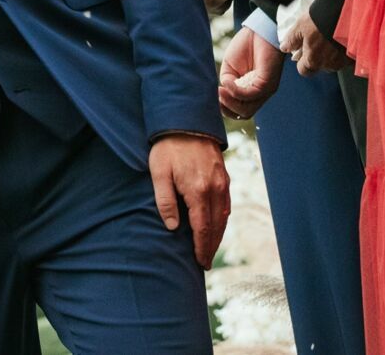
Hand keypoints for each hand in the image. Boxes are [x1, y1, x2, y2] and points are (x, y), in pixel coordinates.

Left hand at [149, 134, 230, 269]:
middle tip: (205, 262)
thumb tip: (173, 227)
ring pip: (224, 216)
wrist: (186, 122)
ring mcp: (222, 183)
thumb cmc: (167, 148)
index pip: (203, 228)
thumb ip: (165, 201)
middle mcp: (215, 189)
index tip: (200, 262)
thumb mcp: (158, 173)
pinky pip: (226, 204)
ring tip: (209, 248)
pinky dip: (222, 218)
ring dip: (218, 234)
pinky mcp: (224, 176)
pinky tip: (215, 224)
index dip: (202, 247)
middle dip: (211, 246)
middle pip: (216, 226)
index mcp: (198, 191)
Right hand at [217, 24, 281, 119]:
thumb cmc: (245, 48)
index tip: (214, 97)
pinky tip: (226, 82)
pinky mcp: (268, 82)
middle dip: (226, 108)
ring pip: (247, 109)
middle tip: (216, 95)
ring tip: (220, 91)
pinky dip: (235, 91)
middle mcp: (259, 94)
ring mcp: (265, 90)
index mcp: (250, 91)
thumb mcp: (230, 69)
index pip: (239, 111)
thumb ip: (227, 83)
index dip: (225, 108)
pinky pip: (250, 94)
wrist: (258, 32)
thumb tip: (222, 93)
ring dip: (230, 102)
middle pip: (243, 114)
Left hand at [282, 16, 352, 76]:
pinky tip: (341, 38)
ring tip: (329, 36)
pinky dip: (343, 50)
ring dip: (331, 53)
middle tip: (316, 40)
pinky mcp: (356, 55)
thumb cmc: (322, 19)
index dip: (301, 62)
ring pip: (333, 62)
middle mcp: (330, 65)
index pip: (304, 71)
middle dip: (316, 56)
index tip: (301, 52)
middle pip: (319, 66)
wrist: (347, 12)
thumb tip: (285, 48)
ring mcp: (345, 61)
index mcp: (314, 61)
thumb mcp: (300, 27)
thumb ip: (292, 40)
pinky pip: (346, 57)